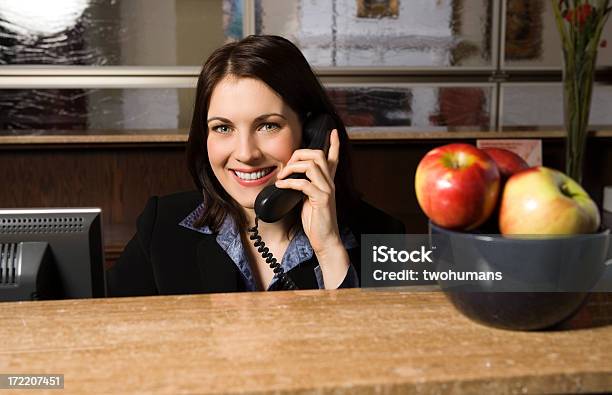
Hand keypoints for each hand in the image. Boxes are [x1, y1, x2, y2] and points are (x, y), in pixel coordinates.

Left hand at [274, 129, 342, 255]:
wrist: (325, 239)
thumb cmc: (316, 221)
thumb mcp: (308, 199)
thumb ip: (304, 186)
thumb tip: (289, 178)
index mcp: (327, 181)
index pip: (333, 158)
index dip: (333, 144)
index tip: (331, 131)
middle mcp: (330, 182)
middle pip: (318, 155)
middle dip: (299, 154)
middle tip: (286, 165)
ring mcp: (327, 190)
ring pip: (312, 165)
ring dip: (292, 167)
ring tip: (282, 176)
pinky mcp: (322, 199)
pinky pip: (304, 183)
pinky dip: (289, 182)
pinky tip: (281, 185)